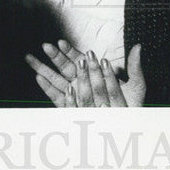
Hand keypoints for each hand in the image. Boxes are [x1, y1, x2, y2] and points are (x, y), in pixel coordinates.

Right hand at [25, 41, 145, 106]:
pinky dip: (47, 88)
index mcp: (94, 74)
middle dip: (53, 56)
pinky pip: (57, 97)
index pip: (78, 58)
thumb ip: (135, 67)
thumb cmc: (130, 106)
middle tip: (44, 46)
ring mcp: (75, 95)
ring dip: (43, 69)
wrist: (126, 127)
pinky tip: (38, 78)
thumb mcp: (136, 86)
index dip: (69, 50)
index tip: (60, 42)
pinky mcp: (71, 107)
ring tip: (30, 58)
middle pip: (64, 67)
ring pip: (56, 80)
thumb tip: (139, 47)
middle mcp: (82, 83)